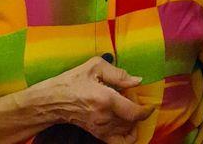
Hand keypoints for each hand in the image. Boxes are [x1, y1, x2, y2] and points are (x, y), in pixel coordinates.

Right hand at [35, 57, 154, 143]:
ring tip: (126, 107)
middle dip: (137, 108)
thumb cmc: (72, 81)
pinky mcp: (97, 134)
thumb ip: (118, 73)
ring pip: (127, 130)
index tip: (150, 104)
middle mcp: (105, 116)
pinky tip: (127, 126)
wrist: (53, 101)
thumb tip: (137, 80)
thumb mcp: (95, 67)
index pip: (134, 112)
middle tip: (130, 96)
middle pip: (132, 120)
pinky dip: (127, 137)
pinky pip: (118, 142)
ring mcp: (100, 128)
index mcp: (106, 99)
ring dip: (132, 120)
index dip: (146, 110)